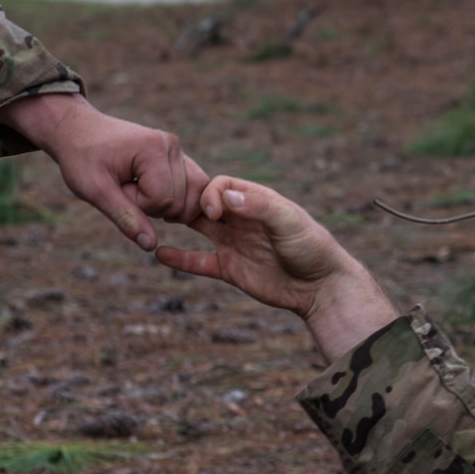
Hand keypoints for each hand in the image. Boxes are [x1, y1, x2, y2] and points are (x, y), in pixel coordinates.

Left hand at [0, 94, 206, 249]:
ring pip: (191, 199)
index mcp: (153, 148)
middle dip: (150, 205)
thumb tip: (151, 246)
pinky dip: (175, 200)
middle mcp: (172, 145)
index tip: (117, 188)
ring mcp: (178, 150)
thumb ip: (125, 217)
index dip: (138, 205)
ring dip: (164, 204)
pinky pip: (193, 188)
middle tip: (124, 186)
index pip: (163, 200)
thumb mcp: (95, 191)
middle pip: (180, 202)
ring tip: (136, 188)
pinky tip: (151, 194)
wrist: (78, 131)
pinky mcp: (177, 156)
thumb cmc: (82, 158)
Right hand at [156, 177, 397, 358]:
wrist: (320, 288)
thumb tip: (226, 194)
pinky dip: (180, 259)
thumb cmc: (311, 248)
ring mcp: (234, 243)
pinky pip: (199, 262)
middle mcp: (242, 219)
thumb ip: (259, 207)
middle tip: (166, 206)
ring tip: (154, 220)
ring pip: (199, 228)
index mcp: (257, 200)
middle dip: (187, 201)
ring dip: (179, 223)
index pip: (222, 185)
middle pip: (206, 202)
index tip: (211, 212)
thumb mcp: (289, 222)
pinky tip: (160, 255)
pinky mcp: (230, 269)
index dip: (211, 194)